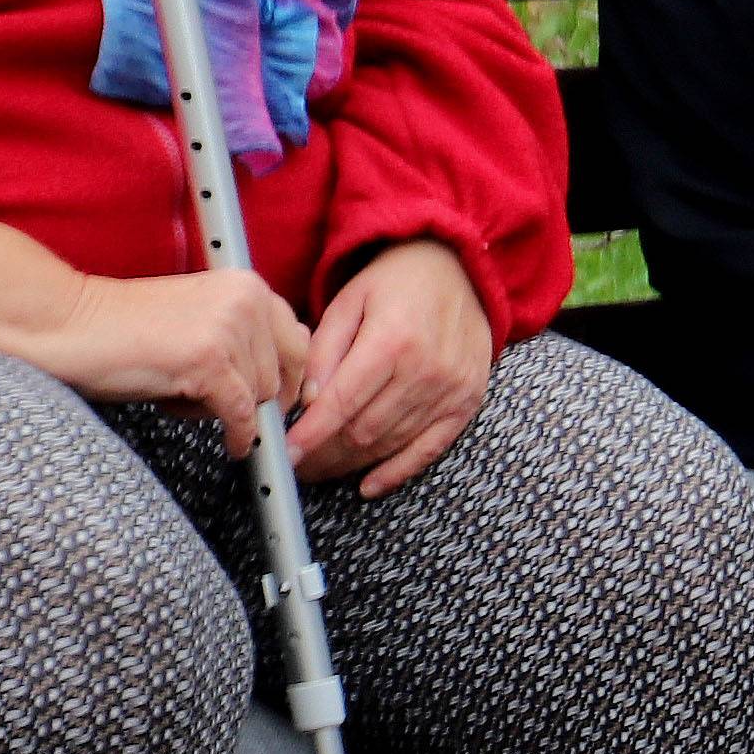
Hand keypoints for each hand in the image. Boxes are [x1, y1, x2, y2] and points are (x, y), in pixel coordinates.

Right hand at [0, 236, 307, 457]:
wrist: (66, 324)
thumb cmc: (123, 331)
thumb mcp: (198, 321)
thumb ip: (242, 338)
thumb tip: (285, 382)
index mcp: (247, 284)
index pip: (298, 339)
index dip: (291, 377)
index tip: (284, 404)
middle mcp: (246, 299)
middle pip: (285, 371)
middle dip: (262, 398)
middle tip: (230, 413)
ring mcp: (228, 327)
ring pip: (262, 395)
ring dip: (228, 408)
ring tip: (181, 395)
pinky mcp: (207, 359)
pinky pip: (242, 413)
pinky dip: (240, 435)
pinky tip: (232, 445)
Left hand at [293, 243, 491, 498]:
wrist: (459, 268)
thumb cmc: (397, 282)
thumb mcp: (348, 302)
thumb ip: (324, 351)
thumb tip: (309, 402)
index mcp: (393, 341)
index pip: (343, 403)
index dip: (310, 435)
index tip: (285, 453)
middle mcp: (427, 370)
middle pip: (364, 431)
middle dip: (324, 454)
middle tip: (296, 464)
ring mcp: (452, 389)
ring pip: (390, 443)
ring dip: (351, 463)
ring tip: (320, 468)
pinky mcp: (467, 401)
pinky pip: (430, 449)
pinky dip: (398, 471)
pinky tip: (369, 484)